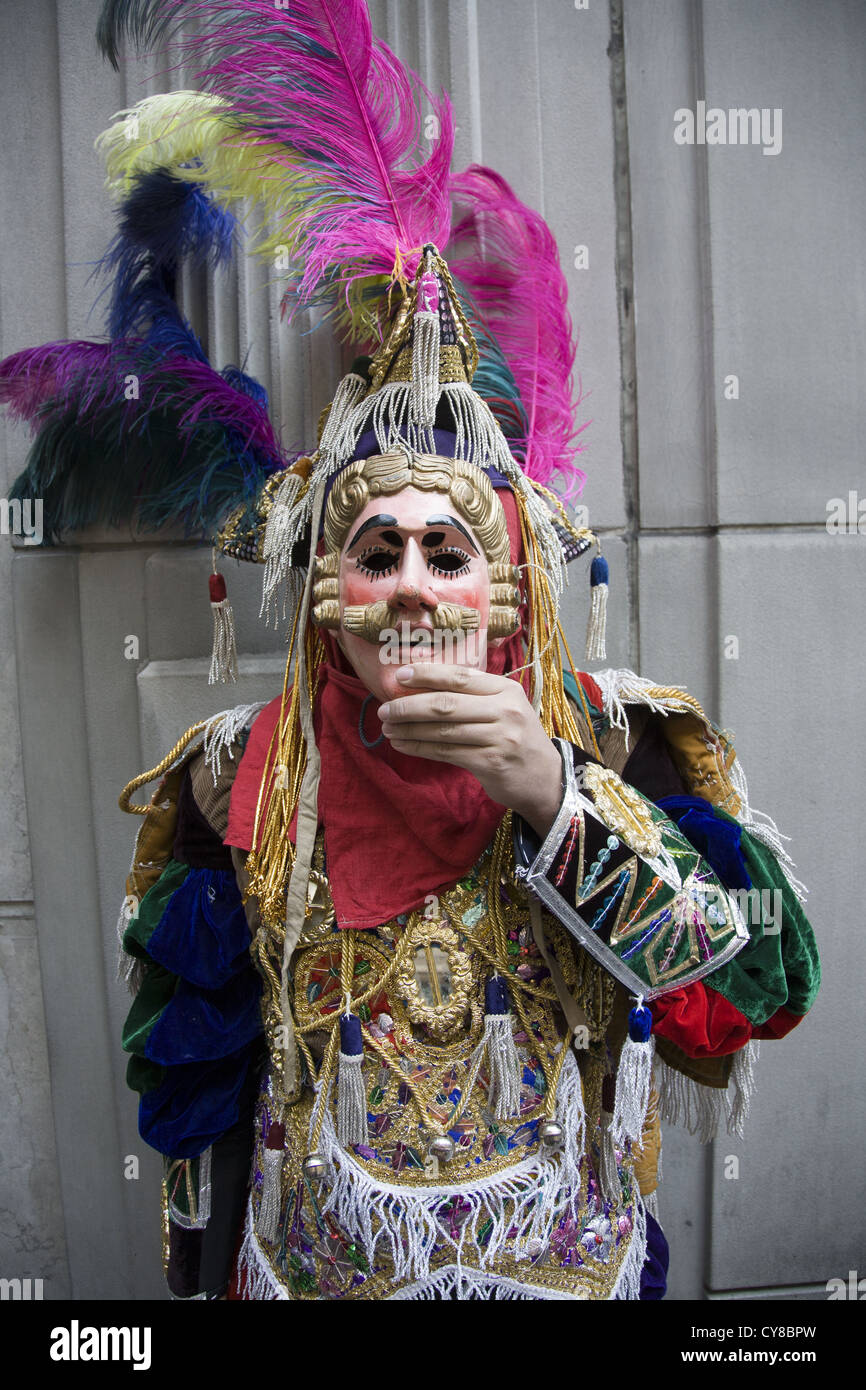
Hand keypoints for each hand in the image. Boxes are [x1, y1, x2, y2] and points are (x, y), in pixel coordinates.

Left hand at [377, 664, 563, 838]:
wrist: (546, 777)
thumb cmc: (516, 737)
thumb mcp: (505, 707)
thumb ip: (473, 696)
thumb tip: (421, 688)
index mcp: (506, 689)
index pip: (460, 676)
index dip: (427, 675)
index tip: (400, 676)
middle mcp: (505, 710)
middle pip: (446, 704)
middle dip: (409, 706)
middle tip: (385, 710)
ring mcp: (499, 738)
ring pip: (442, 731)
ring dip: (409, 730)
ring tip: (388, 728)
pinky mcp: (490, 763)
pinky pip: (446, 752)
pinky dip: (420, 748)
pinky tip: (403, 744)